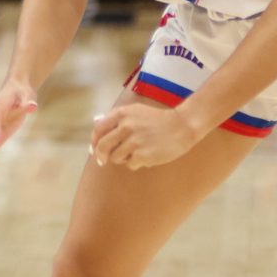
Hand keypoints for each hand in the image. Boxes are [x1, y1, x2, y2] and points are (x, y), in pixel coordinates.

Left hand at [87, 102, 206, 170]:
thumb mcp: (136, 112)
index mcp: (123, 113)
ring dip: (123, 158)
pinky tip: (147, 155)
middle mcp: (126, 126)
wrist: (182, 126)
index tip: (95, 148)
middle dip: (101, 155)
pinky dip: (136, 163)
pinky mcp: (142, 155)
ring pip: (116, 157)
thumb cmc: (158, 120)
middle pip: (102, 146)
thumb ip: (115, 118)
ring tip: (136, 152)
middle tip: (103, 160)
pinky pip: (130, 164)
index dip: (94, 141)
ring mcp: (134, 141)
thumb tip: (95, 122)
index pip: (98, 129)